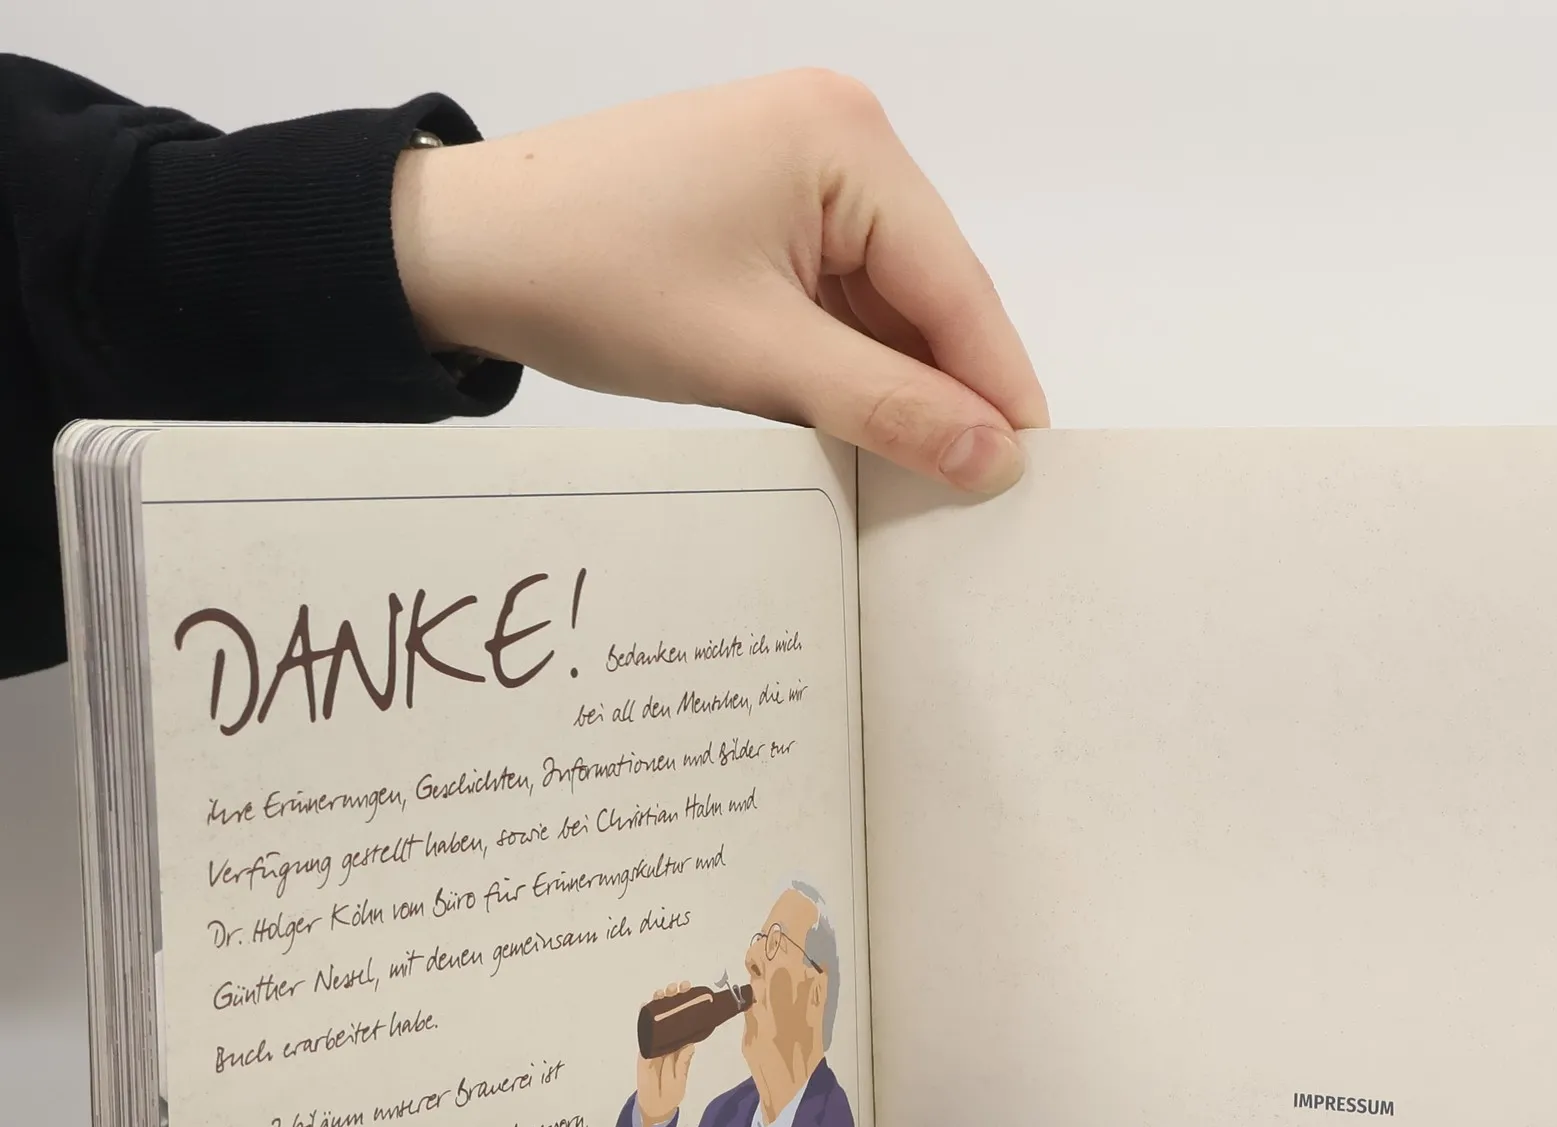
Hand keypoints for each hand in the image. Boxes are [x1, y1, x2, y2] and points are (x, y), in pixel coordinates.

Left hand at [392, 71, 1047, 492]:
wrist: (461, 249)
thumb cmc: (598, 281)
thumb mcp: (756, 356)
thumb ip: (887, 408)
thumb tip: (999, 460)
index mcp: (848, 140)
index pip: (955, 285)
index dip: (996, 387)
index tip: (1031, 479)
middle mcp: (840, 135)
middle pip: (928, 290)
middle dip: (944, 387)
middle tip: (973, 495)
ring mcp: (801, 167)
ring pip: (883, 302)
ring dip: (892, 382)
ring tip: (914, 475)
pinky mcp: (765, 204)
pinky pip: (837, 295)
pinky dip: (845, 361)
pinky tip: (852, 423)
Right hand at [636, 980, 696, 1126]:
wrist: (656, 1106)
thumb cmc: (672, 1091)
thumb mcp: (681, 1076)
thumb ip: (683, 1061)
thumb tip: (690, 1043)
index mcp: (679, 1046)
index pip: (685, 1022)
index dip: (688, 1008)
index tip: (693, 992)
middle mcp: (667, 1042)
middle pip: (670, 1017)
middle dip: (673, 1000)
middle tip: (679, 986)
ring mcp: (654, 1045)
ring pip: (656, 1021)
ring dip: (658, 1005)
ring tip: (662, 991)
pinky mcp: (643, 1051)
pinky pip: (643, 1033)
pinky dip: (643, 1020)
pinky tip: (645, 1006)